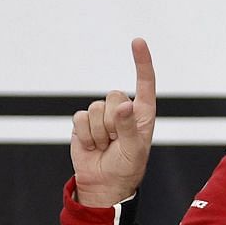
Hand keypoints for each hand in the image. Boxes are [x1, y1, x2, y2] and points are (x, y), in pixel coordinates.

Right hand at [71, 38, 158, 207]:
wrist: (104, 183)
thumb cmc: (127, 167)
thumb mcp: (134, 150)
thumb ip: (129, 127)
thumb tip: (123, 105)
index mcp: (143, 114)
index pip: (144, 84)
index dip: (141, 62)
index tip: (137, 41)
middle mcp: (123, 111)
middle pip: (114, 95)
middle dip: (113, 120)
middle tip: (117, 141)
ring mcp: (102, 115)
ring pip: (95, 108)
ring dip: (99, 132)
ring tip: (105, 146)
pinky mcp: (84, 122)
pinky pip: (80, 118)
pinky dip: (85, 135)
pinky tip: (93, 146)